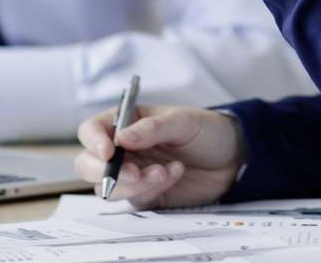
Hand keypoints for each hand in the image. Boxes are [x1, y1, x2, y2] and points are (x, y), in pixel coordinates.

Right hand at [74, 104, 245, 207]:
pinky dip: (152, 190)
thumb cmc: (206, 130)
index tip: (109, 152)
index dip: (93, 142)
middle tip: (134, 172)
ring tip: (165, 172)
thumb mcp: (183, 121)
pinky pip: (135, 200)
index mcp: (125, 122)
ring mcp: (132, 173)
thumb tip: (121, 137)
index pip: (91, 131)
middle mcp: (123, 149)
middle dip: (106, 172)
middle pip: (88, 165)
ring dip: (134, 184)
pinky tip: (174, 174)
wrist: (231, 158)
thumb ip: (152, 128)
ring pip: (108, 188)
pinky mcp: (146, 194)